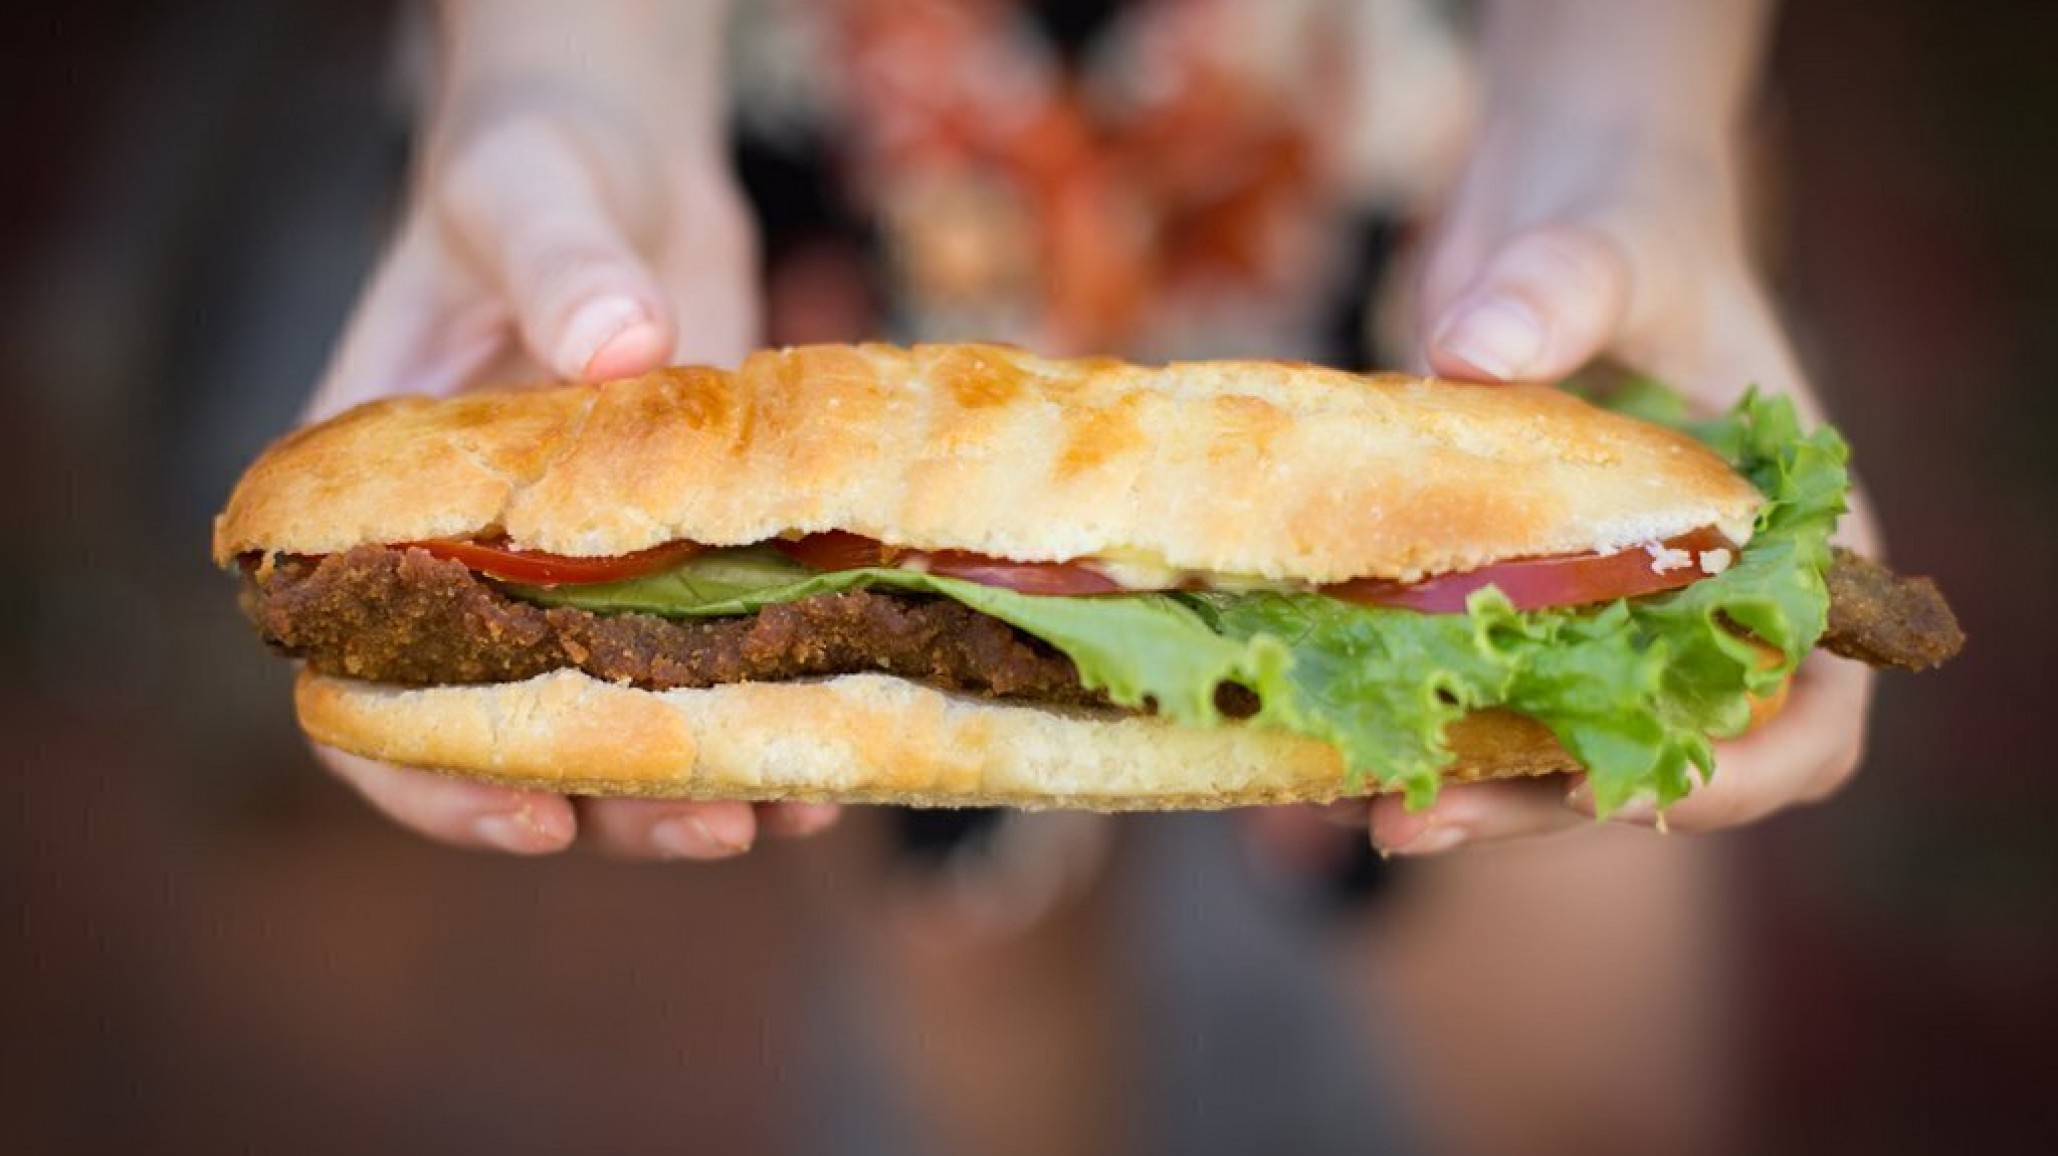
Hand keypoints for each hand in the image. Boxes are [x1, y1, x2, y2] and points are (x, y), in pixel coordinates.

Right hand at [302, 1, 838, 857]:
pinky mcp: (678, 552)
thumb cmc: (536, 161)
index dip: (427, 777)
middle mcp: (473, 564)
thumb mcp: (528, 195)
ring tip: (790, 810)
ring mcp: (579, 570)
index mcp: (378, 513)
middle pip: (509, 735)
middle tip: (711, 826)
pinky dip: (762, 702)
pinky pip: (705, 656)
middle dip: (606, 800)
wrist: (626, 154)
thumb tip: (620, 350)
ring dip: (694, 779)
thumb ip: (561, 269)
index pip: (359, 687)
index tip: (532, 815)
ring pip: (616, 716)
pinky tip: (838, 734)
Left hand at [1358, 110, 1876, 854]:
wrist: (1549, 203)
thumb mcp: (1605, 241)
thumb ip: (1559, 291)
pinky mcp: (1512, 597)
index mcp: (1790, 542)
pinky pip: (1477, 688)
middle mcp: (1704, 597)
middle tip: (1419, 818)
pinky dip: (1415, 720)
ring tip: (1360, 798)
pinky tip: (1324, 734)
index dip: (1738, 773)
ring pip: (1560, 743)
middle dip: (1545, 801)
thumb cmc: (1621, 216)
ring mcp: (1605, 607)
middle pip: (1664, 757)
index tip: (1612, 782)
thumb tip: (1474, 349)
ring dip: (1470, 785)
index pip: (1812, 709)